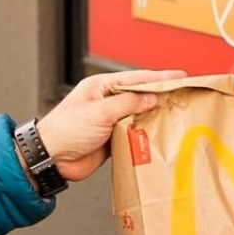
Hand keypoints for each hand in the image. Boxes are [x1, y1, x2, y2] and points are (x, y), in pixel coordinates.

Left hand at [35, 69, 185, 180]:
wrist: (51, 158)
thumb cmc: (64, 130)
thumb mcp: (99, 112)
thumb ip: (127, 104)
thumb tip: (150, 98)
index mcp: (101, 87)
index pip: (136, 79)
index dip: (159, 77)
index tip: (178, 76)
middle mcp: (106, 102)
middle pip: (140, 96)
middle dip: (160, 96)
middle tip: (182, 96)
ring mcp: (109, 121)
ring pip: (139, 116)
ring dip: (154, 118)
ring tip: (175, 116)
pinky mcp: (111, 139)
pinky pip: (134, 134)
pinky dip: (145, 135)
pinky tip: (158, 136)